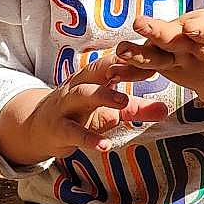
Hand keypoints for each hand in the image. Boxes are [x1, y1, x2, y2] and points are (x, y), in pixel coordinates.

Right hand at [0, 52, 169, 166]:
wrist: (38, 129)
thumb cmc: (79, 115)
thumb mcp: (109, 111)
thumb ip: (136, 109)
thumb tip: (165, 109)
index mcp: (92, 78)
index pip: (114, 62)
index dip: (134, 60)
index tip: (158, 57)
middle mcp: (78, 86)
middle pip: (97, 71)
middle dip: (118, 67)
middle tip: (143, 69)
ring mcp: (66, 106)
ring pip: (83, 94)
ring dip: (103, 96)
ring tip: (124, 102)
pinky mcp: (58, 128)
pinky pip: (74, 132)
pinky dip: (89, 139)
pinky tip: (106, 146)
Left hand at [110, 0, 203, 104]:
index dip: (198, 27)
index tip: (190, 25)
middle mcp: (192, 51)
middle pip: (173, 42)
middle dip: (157, 33)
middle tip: (140, 23)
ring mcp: (176, 63)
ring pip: (155, 60)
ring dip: (137, 56)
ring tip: (121, 51)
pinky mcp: (164, 69)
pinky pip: (145, 71)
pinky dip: (129, 73)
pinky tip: (111, 69)